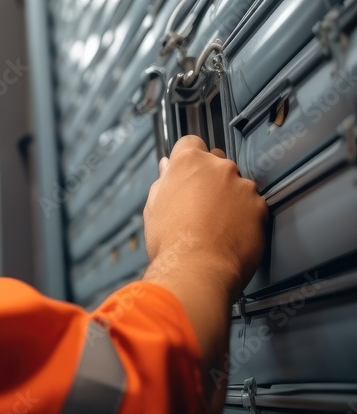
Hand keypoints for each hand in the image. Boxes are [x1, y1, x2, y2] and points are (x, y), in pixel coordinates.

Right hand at [143, 135, 267, 294]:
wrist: (197, 270)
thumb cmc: (172, 243)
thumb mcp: (153, 208)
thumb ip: (163, 182)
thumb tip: (167, 169)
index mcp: (188, 163)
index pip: (190, 143)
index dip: (187, 157)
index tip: (186, 171)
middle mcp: (219, 168)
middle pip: (216, 161)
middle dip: (209, 178)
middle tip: (198, 203)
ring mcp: (243, 186)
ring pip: (236, 185)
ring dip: (229, 197)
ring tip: (214, 224)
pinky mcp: (260, 207)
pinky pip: (252, 205)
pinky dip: (244, 215)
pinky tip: (229, 233)